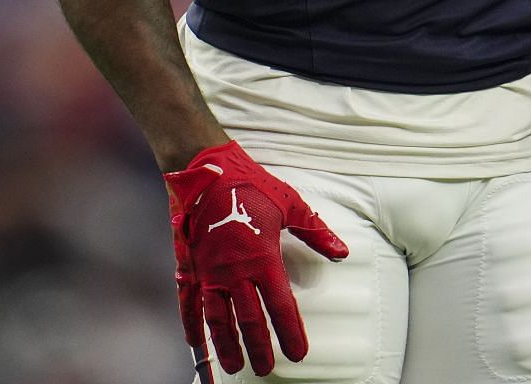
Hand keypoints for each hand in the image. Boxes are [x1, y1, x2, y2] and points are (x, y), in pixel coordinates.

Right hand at [165, 141, 347, 377]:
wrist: (203, 167)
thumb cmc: (248, 183)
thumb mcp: (290, 203)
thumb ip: (315, 231)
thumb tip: (341, 250)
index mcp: (262, 258)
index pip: (280, 306)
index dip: (290, 333)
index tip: (298, 353)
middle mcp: (234, 271)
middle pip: (249, 321)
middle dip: (259, 348)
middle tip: (266, 368)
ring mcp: (208, 271)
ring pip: (218, 319)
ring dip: (226, 345)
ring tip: (234, 365)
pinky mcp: (189, 265)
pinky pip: (188, 301)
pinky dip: (191, 324)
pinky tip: (195, 343)